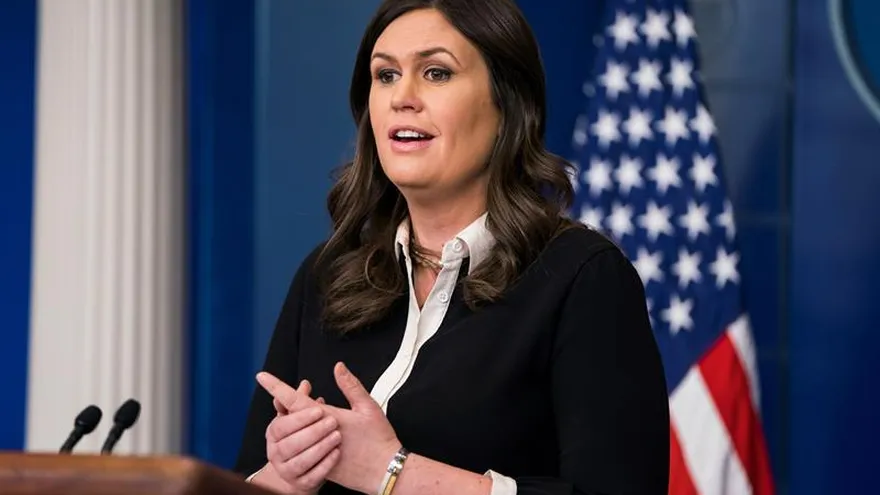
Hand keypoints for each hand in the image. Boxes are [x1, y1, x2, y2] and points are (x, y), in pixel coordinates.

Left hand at [257, 363, 402, 494]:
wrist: (385, 471)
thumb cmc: (379, 439)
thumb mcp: (368, 407)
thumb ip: (350, 386)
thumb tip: (338, 367)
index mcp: (328, 417)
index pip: (294, 399)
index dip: (277, 387)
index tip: (262, 377)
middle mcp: (317, 435)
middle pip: (290, 417)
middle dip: (287, 406)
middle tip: (293, 397)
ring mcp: (317, 452)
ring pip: (294, 436)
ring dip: (296, 426)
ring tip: (306, 420)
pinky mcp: (321, 466)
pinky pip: (304, 453)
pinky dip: (305, 442)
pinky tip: (314, 439)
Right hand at [264, 379, 341, 494]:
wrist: (312, 467)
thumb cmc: (310, 435)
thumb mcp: (307, 417)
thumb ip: (302, 400)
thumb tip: (304, 384)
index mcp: (275, 432)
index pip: (281, 423)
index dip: (299, 416)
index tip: (318, 407)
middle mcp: (276, 451)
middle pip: (289, 442)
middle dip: (312, 430)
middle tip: (332, 420)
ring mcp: (287, 469)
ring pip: (300, 460)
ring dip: (320, 447)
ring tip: (336, 436)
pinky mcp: (301, 483)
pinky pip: (312, 476)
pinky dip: (325, 464)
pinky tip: (336, 453)